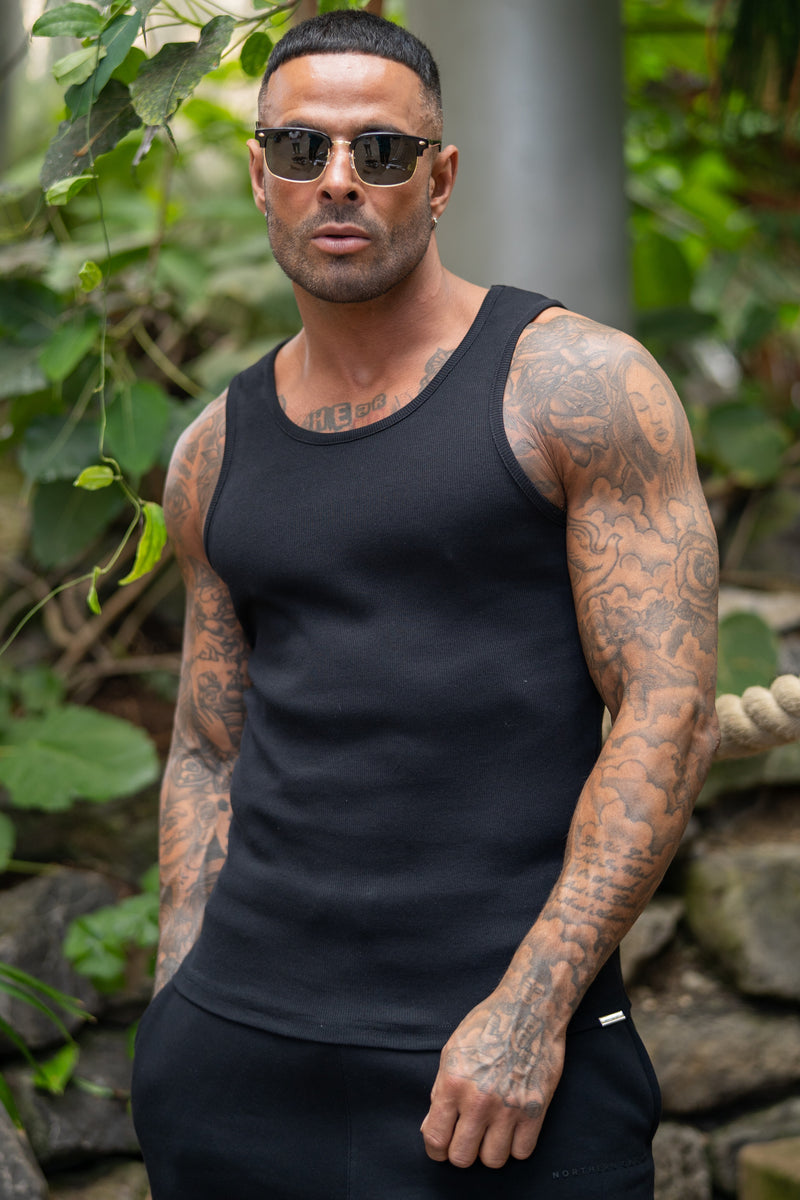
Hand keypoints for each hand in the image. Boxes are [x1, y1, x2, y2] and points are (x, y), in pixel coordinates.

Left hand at [420, 990, 565, 1169]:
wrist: (528, 1009)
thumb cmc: (487, 1026)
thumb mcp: (452, 1052)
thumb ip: (440, 1093)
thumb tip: (431, 1129)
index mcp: (453, 1083)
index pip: (436, 1139)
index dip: (436, 1151)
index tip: (441, 1149)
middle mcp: (479, 1100)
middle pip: (462, 1157)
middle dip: (460, 1152)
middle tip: (466, 1139)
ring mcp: (509, 1107)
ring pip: (493, 1161)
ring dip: (489, 1151)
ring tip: (490, 1133)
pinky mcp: (535, 1109)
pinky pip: (522, 1152)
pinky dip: (515, 1146)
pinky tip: (511, 1129)